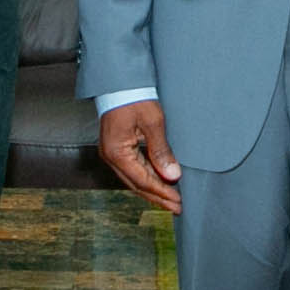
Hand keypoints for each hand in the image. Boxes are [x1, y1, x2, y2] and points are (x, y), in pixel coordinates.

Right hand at [99, 100, 183, 214]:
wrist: (120, 82)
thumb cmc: (134, 98)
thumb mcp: (153, 123)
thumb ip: (161, 151)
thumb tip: (172, 175)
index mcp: (117, 152)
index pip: (143, 180)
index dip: (162, 192)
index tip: (177, 201)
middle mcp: (111, 156)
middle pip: (137, 184)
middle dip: (158, 197)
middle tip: (177, 208)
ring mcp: (112, 153)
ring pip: (134, 179)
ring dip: (153, 190)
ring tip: (170, 201)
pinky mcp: (116, 148)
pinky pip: (132, 170)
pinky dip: (147, 179)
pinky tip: (159, 184)